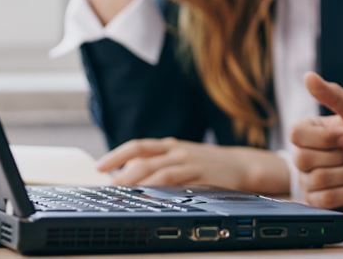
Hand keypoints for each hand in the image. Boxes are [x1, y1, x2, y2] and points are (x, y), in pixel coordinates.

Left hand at [97, 138, 289, 195]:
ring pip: (158, 169)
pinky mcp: (201, 176)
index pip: (138, 146)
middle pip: (143, 157)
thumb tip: (128, 175)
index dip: (117, 154)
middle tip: (106, 184)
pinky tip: (150, 196)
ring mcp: (190, 163)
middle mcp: (178, 151)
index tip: (99, 166)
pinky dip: (160, 187)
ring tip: (122, 191)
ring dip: (137, 180)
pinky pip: (178, 182)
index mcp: (171, 145)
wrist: (243, 165)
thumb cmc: (208, 165)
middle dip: (122, 170)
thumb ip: (160, 163)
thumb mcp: (183, 158)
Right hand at [290, 72, 342, 209]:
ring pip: (315, 180)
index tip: (342, 136)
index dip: (322, 137)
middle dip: (336, 158)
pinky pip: (323, 200)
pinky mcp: (320, 202)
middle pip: (301, 159)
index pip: (295, 133)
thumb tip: (309, 77)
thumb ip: (334, 95)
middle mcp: (306, 155)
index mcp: (312, 131)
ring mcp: (311, 180)